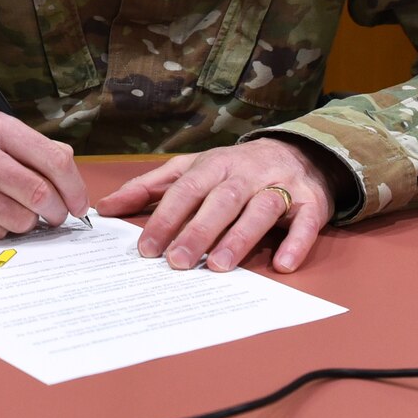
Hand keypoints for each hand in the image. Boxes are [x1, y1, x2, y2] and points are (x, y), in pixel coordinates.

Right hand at [0, 112, 90, 239]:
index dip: (75, 188)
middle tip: (55, 215)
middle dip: (56, 212)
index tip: (78, 203)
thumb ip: (33, 148)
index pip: (53, 159)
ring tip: (13, 211)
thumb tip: (72, 180)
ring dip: (27, 222)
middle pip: (40, 193)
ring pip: (21, 219)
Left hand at [94, 139, 333, 272]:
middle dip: (197, 231)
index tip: (147, 248)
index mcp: (213, 164)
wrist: (299, 151)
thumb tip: (105, 207)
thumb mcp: (190, 169)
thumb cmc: (234, 168)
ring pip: (260, 210)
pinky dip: (296, 242)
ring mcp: (281, 185)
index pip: (185, 191)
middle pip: (221, 201)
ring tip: (218, 266)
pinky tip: (282, 266)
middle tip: (176, 262)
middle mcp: (246, 173)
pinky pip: (306, 222)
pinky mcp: (311, 201)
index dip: (165, 218)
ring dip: (239, 238)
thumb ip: (148, 188)